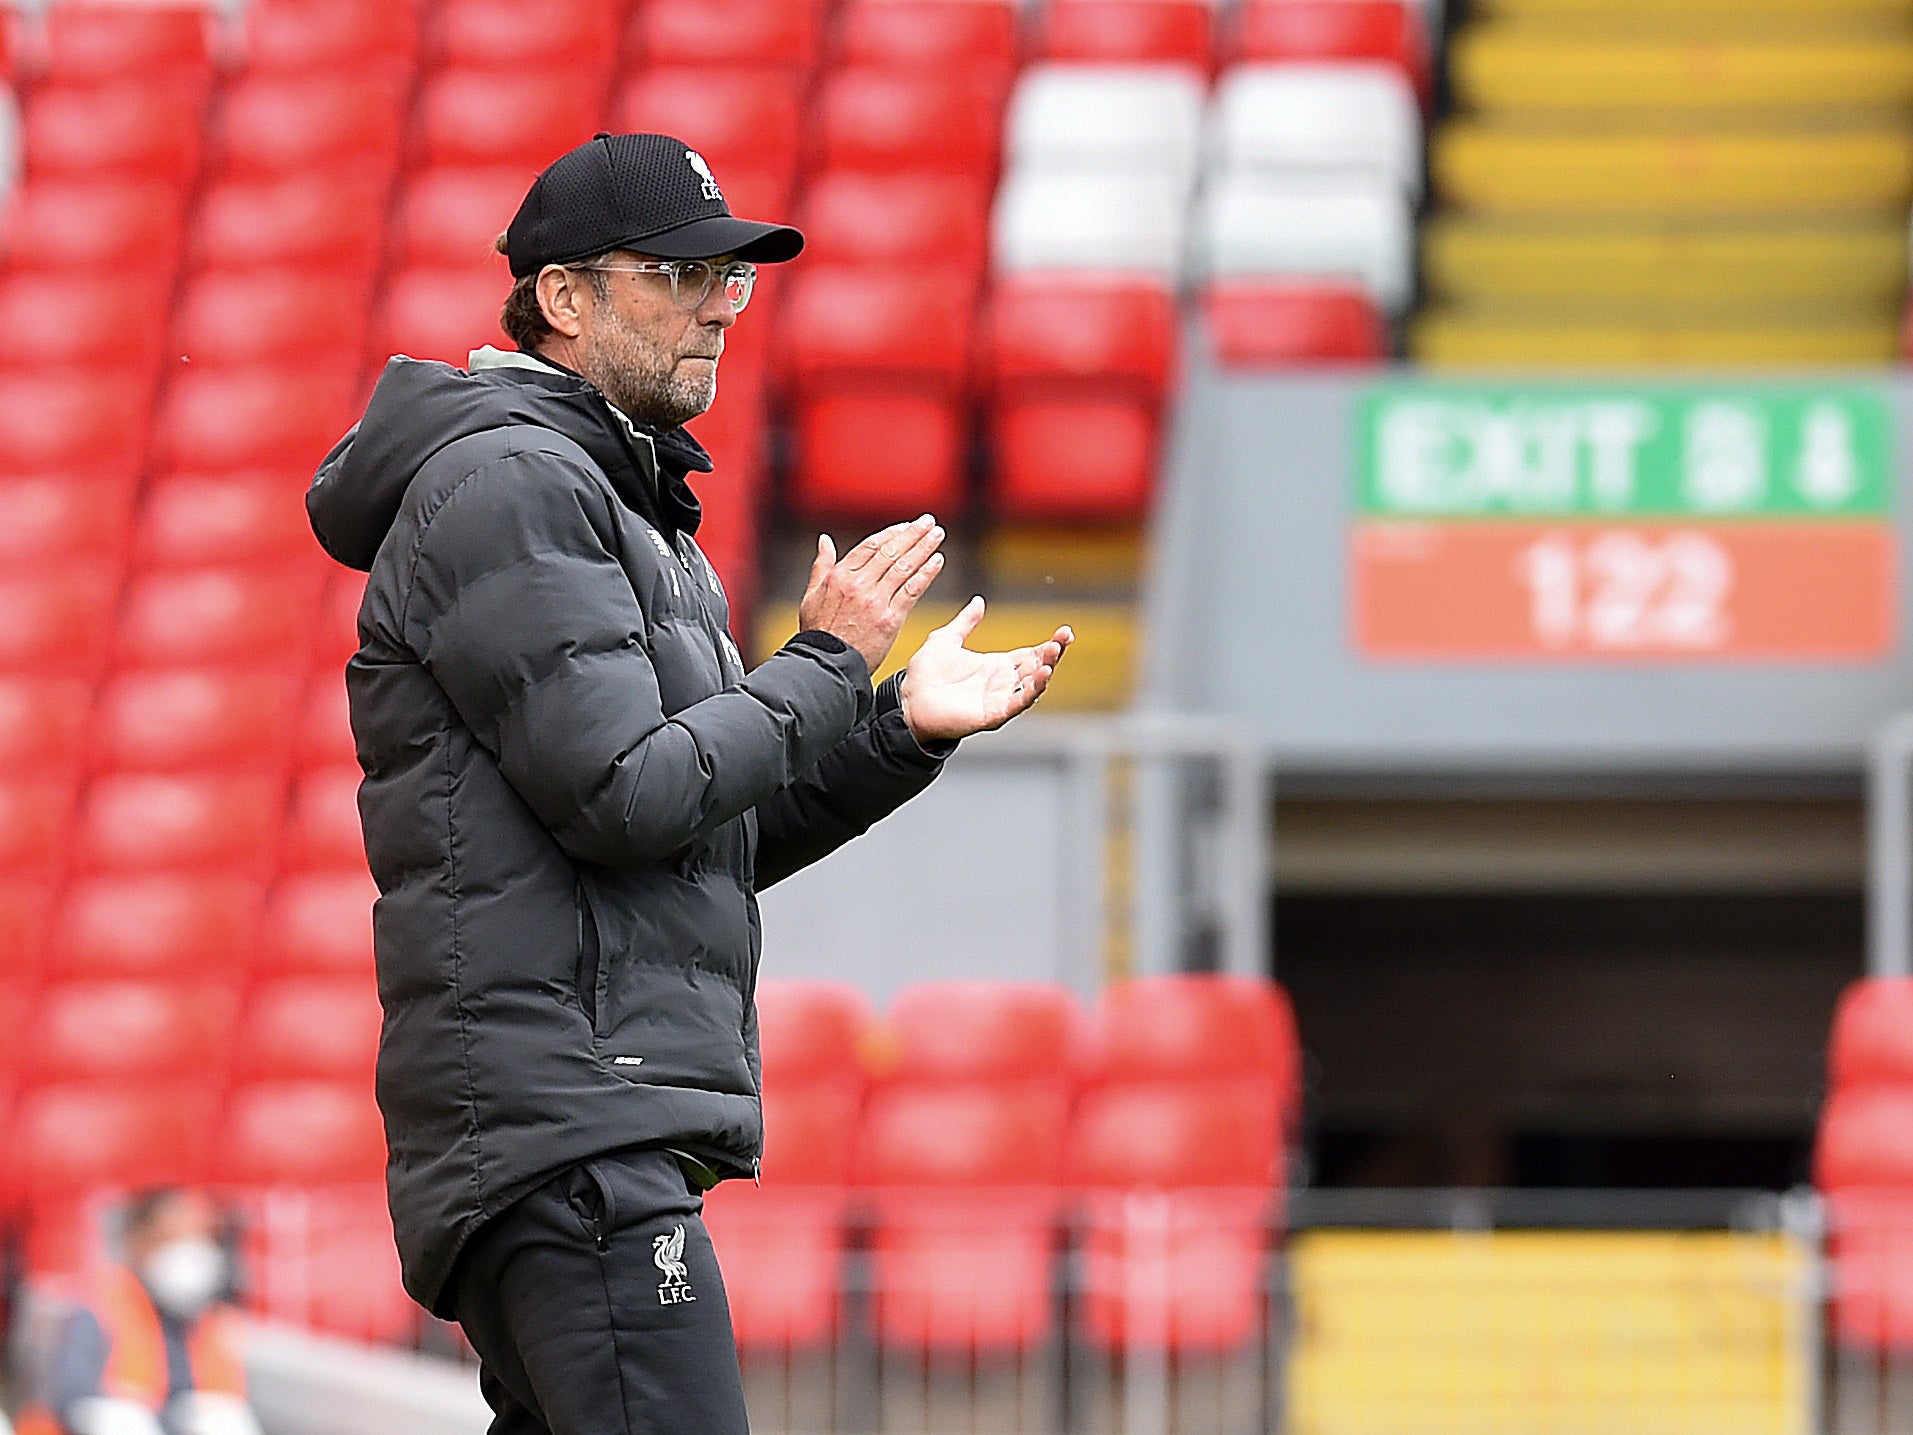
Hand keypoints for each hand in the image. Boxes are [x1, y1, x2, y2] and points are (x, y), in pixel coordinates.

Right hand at [796, 515, 944, 672]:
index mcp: (840, 576)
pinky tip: (937, 561)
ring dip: (924, 548)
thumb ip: (821, 565)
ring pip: (904, 567)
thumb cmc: (818, 633)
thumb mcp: (811, 595)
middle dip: (913, 534)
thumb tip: (824, 540)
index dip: (891, 534)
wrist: (826, 665)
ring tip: (937, 535)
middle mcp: (859, 585)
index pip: (871, 546)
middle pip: (891, 552)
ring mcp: (875, 601)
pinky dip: (926, 574)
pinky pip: (912, 590)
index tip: (907, 526)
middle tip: (929, 522)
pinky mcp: (890, 619)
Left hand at [899, 597, 1072, 742]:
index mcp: (996, 666)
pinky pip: (1017, 703)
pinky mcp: (992, 714)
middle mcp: (1002, 684)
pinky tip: (1041, 676)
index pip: (1032, 653)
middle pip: (1038, 668)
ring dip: (1045, 671)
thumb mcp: (945, 640)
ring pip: (1032, 686)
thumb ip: (964, 623)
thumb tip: (978, 601)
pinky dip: (1031, 691)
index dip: (1050, 644)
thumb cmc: (924, 675)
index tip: (1065, 631)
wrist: (907, 700)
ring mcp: (999, 700)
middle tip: (1063, 638)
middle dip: (1053, 654)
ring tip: (1053, 654)